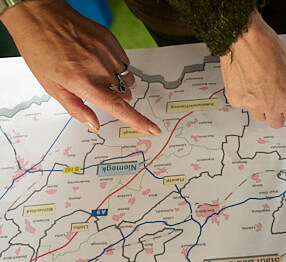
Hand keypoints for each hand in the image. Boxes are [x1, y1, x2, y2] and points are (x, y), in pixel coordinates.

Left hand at [1, 0, 159, 135]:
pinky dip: (115, 65)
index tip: (153, 129)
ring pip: (127, 78)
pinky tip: (97, 57)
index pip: (118, 108)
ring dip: (117, 80)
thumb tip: (95, 125)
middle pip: (125, 94)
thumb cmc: (40, 50)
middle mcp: (99, 69)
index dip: (139, 121)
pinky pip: (124, 62)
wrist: (38, 15)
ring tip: (95, 69)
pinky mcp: (110, 40)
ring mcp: (107, 53)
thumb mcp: (51, 86)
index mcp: (83, 83)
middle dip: (116, 96)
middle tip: (97, 87)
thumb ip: (76, 108)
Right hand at [220, 10, 285, 165]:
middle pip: (276, 122)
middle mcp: (269, 104)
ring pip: (260, 115)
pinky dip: (247, 97)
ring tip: (258, 83)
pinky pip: (244, 106)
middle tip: (274, 94)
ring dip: (262, 105)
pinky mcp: (236, 100)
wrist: (241, 37)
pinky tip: (246, 80)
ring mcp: (250, 103)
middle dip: (278, 112)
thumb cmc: (267, 47)